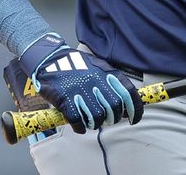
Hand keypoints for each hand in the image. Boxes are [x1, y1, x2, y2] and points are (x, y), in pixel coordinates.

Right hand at [19, 34, 143, 133]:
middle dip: (113, 118)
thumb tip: (126, 106)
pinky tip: (79, 125)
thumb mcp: (99, 68)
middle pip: (114, 108)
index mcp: (107, 73)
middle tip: (108, 119)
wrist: (50, 59)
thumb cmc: (78, 66)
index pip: (128, 93)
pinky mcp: (65, 99)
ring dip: (96, 123)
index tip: (134, 119)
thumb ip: (113, 84)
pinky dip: (80, 127)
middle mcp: (96, 81)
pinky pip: (78, 121)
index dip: (135, 109)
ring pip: (97, 117)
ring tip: (92, 121)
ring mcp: (80, 90)